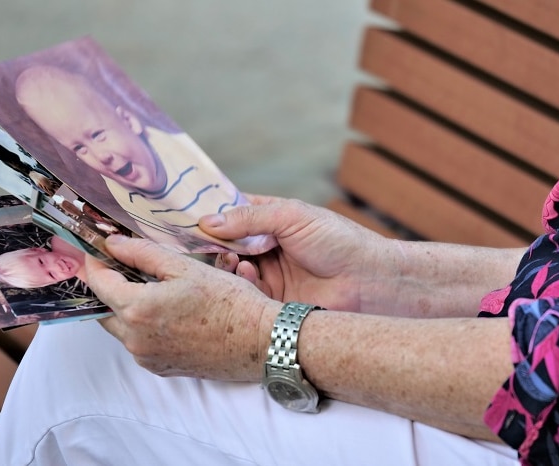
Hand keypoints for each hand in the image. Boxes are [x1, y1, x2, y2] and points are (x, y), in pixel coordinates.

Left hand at [85, 235, 277, 380]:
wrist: (260, 341)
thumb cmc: (230, 303)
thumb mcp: (186, 268)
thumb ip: (144, 253)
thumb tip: (114, 244)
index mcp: (138, 310)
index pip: (98, 283)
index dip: (95, 262)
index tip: (98, 249)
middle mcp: (136, 339)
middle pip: (104, 308)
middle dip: (108, 285)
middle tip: (122, 264)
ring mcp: (147, 357)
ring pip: (121, 327)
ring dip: (125, 305)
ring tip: (148, 285)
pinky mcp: (161, 367)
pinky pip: (139, 343)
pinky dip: (142, 324)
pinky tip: (165, 310)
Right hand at [199, 195, 387, 311]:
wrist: (369, 280)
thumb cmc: (338, 240)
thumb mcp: (292, 216)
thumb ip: (249, 217)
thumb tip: (207, 221)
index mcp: (271, 220)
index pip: (233, 215)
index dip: (212, 217)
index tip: (189, 218)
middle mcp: (266, 247)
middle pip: (227, 245)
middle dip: (214, 244)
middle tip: (205, 243)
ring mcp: (269, 274)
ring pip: (232, 270)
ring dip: (226, 264)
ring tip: (231, 260)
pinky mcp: (272, 302)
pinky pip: (245, 293)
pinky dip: (240, 283)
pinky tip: (246, 274)